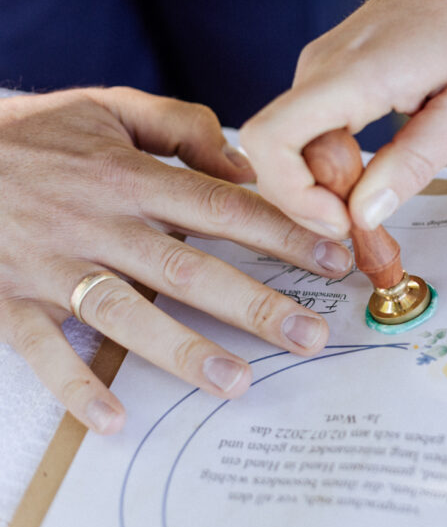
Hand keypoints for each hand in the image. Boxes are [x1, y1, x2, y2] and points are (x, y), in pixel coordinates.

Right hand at [0, 88, 352, 432]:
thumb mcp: (108, 107)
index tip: (334, 259)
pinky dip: (75, 387)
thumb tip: (243, 166)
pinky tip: (115, 420)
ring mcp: (50, 265)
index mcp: (128, 177)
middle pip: (188, 270)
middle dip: (254, 305)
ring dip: (182, 351)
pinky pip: (42, 351)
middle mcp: (97, 224)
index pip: (221, 209)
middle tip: (309, 336)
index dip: (283, 234)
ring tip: (237, 383)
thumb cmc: (35, 134)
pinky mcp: (7, 300)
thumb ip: (181, 125)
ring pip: (126, 314)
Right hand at [240, 0, 446, 236]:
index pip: (272, 139)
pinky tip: (367, 177)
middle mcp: (320, 69)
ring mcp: (317, 69)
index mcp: (355, 76)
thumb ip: (414, 163)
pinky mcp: (324, 76)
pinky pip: (306, 132)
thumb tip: (364, 214)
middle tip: (364, 225)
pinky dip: (328, 167)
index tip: (342, 221)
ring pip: (288, 147)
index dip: (294, 195)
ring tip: (373, 203)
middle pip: (273, 153)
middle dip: (310, 202)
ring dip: (321, 187)